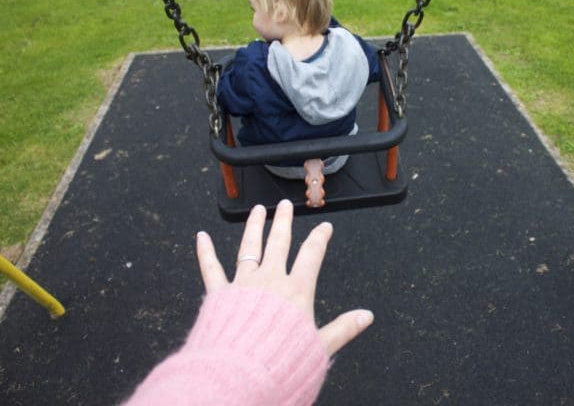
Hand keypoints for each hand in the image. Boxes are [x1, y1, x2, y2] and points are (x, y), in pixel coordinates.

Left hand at [195, 199, 373, 356]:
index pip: (312, 255)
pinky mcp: (219, 295)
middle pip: (278, 243)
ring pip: (249, 248)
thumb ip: (343, 329)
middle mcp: (270, 281)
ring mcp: (243, 285)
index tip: (325, 227)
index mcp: (296, 291)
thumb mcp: (321, 347)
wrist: (241, 373)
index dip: (320, 238)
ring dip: (253, 227)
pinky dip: (205, 252)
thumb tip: (366, 316)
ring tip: (257, 210)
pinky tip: (202, 238)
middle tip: (285, 206)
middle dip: (283, 222)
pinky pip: (211, 269)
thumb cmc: (281, 362)